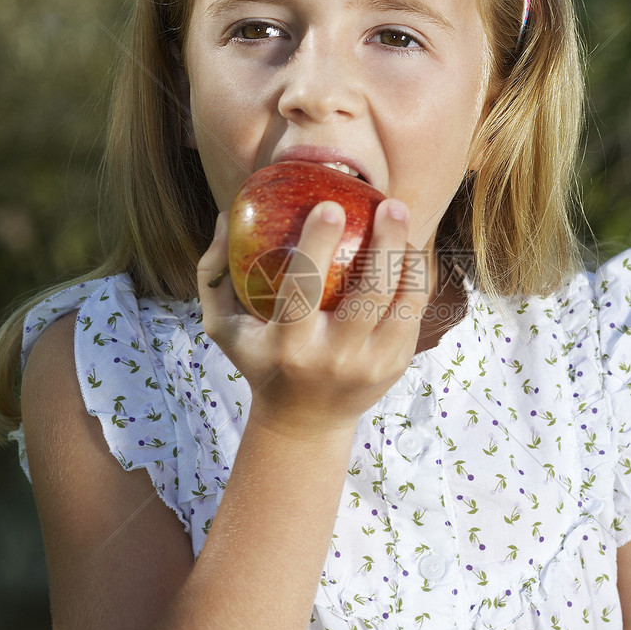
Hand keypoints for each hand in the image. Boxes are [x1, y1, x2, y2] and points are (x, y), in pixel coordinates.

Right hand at [197, 198, 427, 433]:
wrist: (304, 423)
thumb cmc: (261, 360)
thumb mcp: (225, 328)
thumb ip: (213, 275)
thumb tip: (226, 216)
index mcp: (289, 345)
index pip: (304, 289)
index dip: (318, 244)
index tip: (330, 206)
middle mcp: (334, 357)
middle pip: (370, 294)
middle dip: (386, 243)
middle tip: (391, 205)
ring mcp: (371, 365)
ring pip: (404, 303)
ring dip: (409, 257)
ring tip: (403, 218)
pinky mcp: (396, 365)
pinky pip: (415, 312)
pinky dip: (417, 277)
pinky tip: (410, 248)